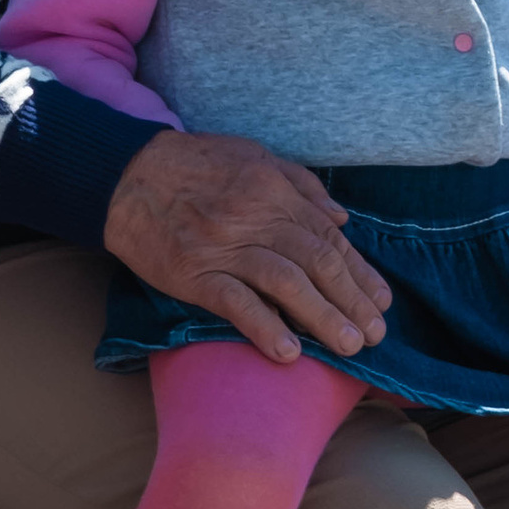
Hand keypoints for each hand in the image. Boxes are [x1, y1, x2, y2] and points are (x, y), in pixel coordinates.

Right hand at [104, 129, 390, 366]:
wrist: (126, 174)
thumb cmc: (193, 165)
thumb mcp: (251, 156)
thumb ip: (299, 184)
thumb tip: (341, 219)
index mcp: (272, 190)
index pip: (327, 238)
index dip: (359, 272)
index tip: (381, 301)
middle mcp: (255, 217)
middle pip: (316, 262)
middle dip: (352, 301)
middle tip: (376, 335)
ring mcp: (223, 246)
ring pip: (285, 283)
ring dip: (322, 318)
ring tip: (350, 347)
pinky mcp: (193, 272)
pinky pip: (234, 302)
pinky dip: (264, 327)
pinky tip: (288, 352)